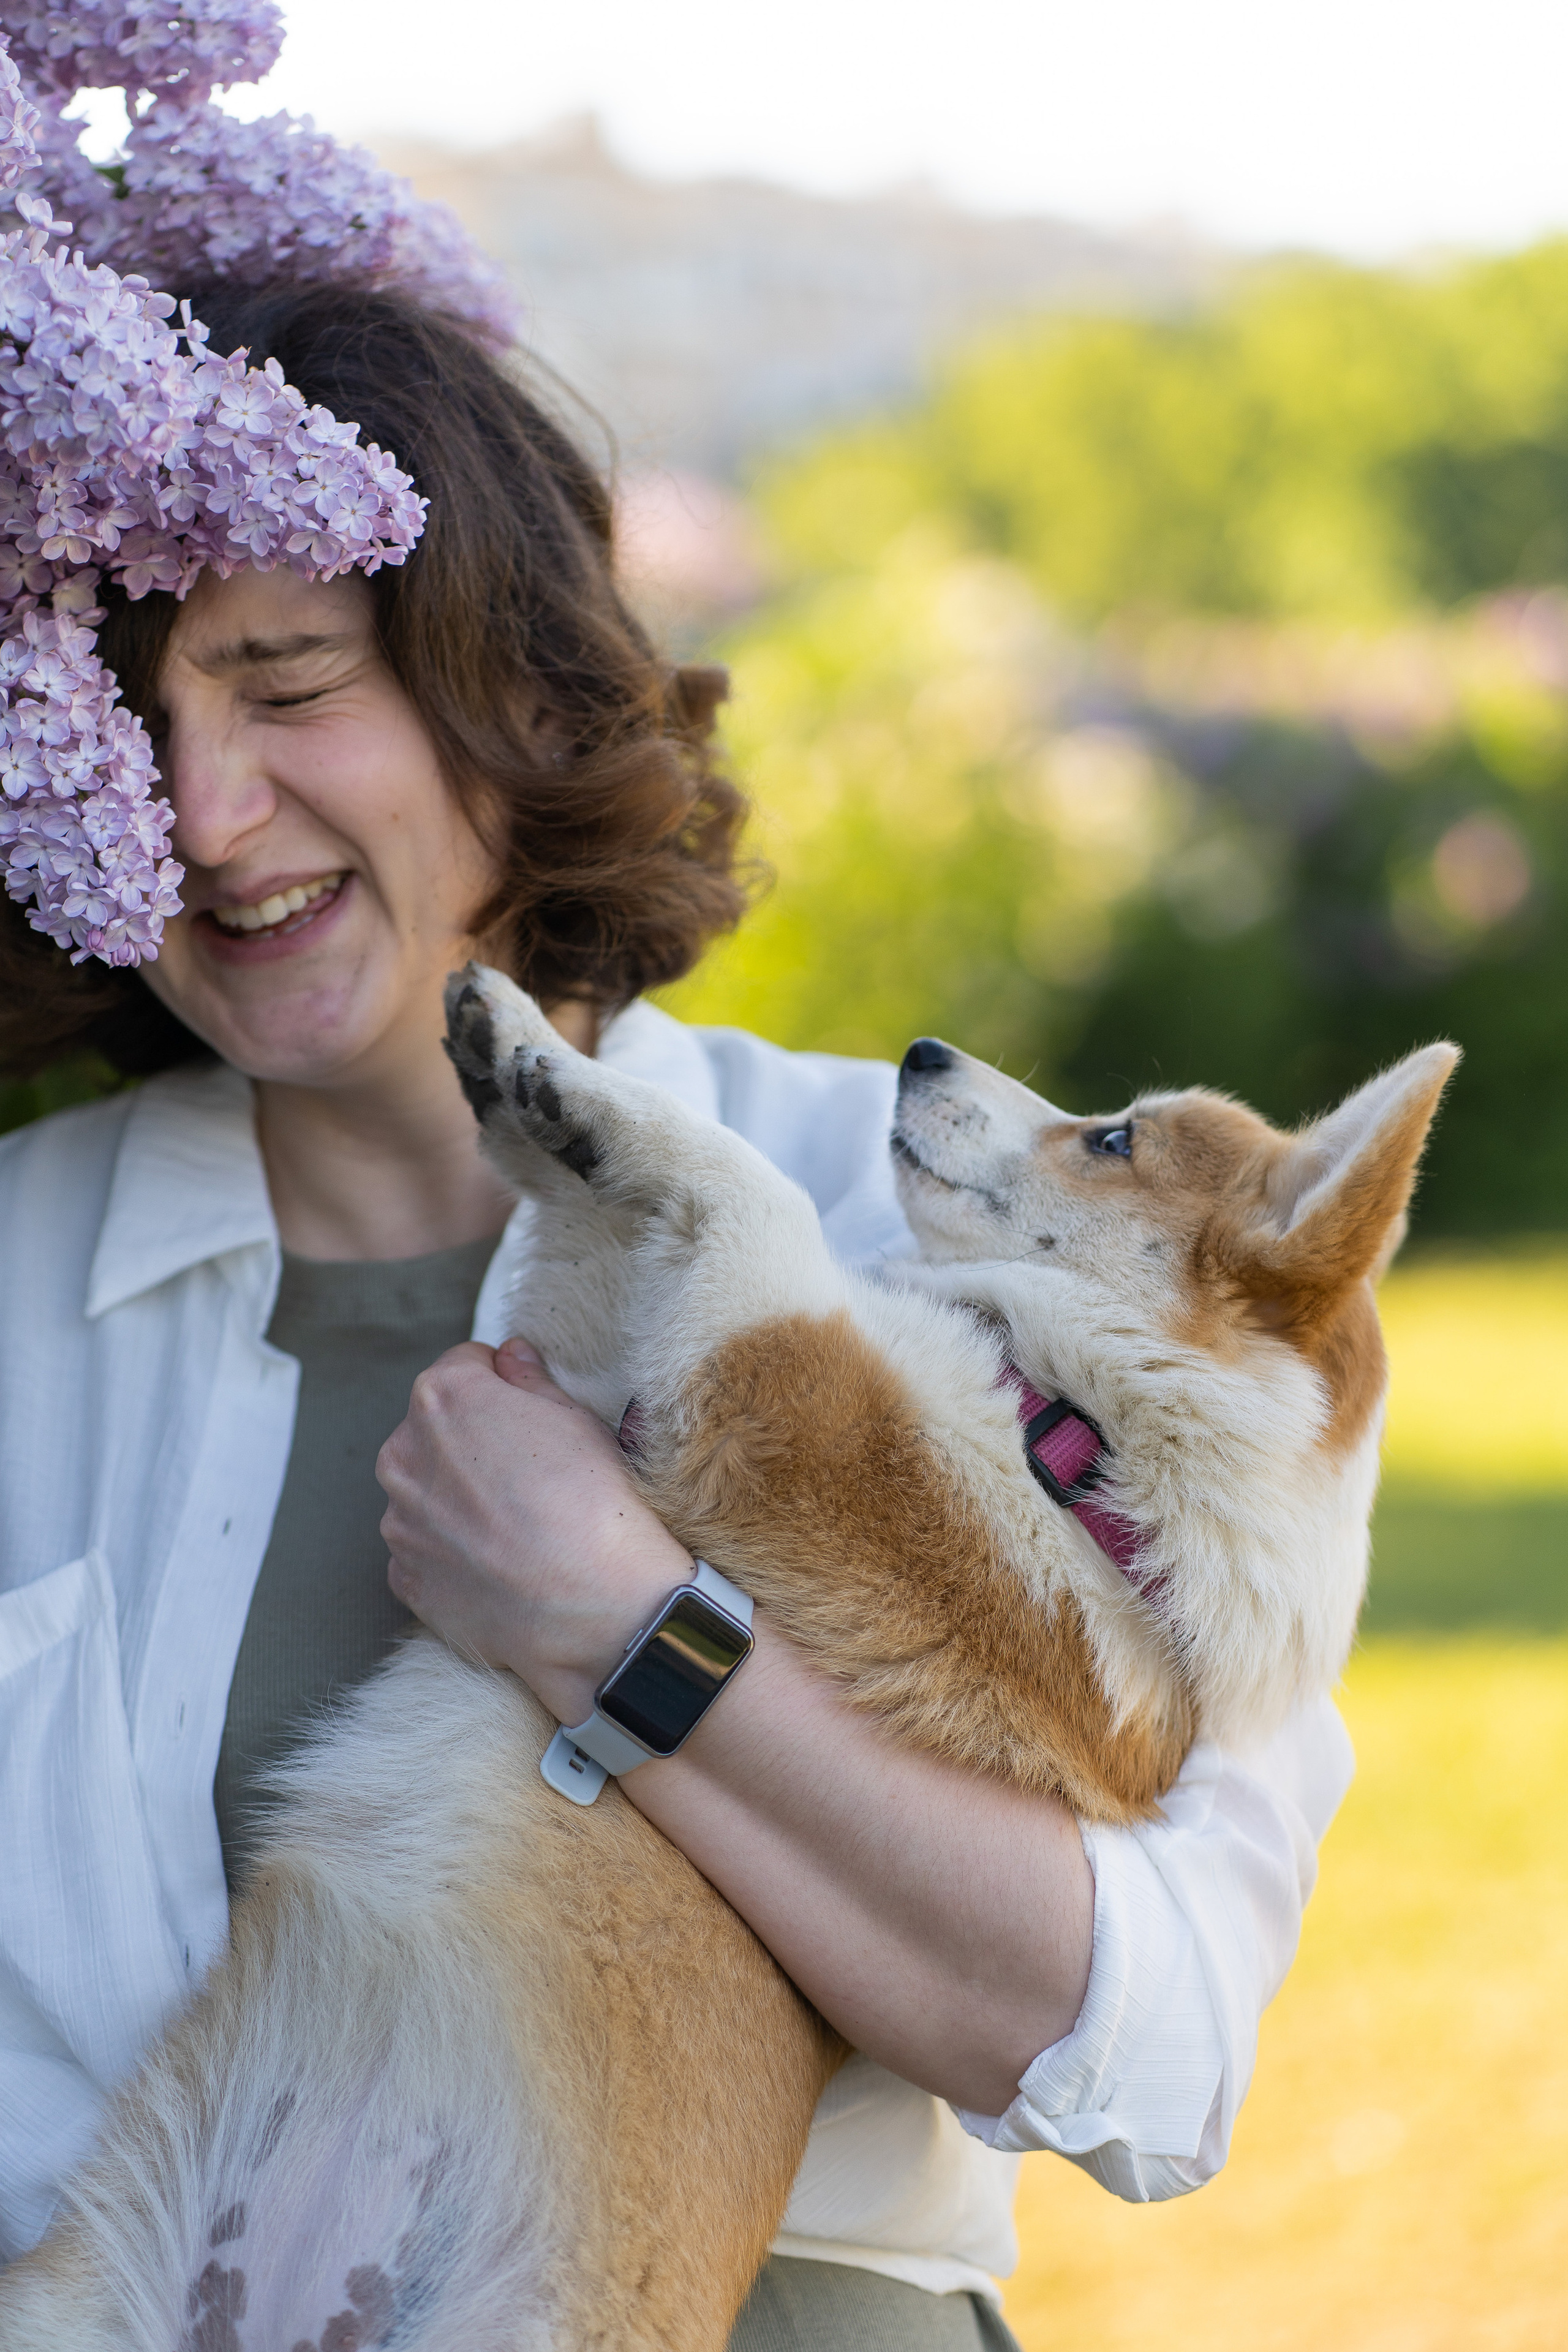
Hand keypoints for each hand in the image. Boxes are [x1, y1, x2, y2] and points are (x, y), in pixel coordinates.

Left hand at [376, 1338, 691, 1724]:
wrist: (593, 1604)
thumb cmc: (592, 1501)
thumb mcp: (575, 1418)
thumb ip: (529, 1379)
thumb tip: (508, 1356)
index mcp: (443, 1398)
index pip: (463, 1366)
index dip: (501, 1386)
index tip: (529, 1415)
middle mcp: (404, 1454)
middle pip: (434, 1430)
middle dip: (471, 1443)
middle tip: (528, 1475)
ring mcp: (399, 1519)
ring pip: (426, 1491)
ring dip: (458, 1498)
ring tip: (516, 1526)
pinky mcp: (404, 1577)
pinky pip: (424, 1550)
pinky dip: (453, 1553)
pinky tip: (500, 1564)